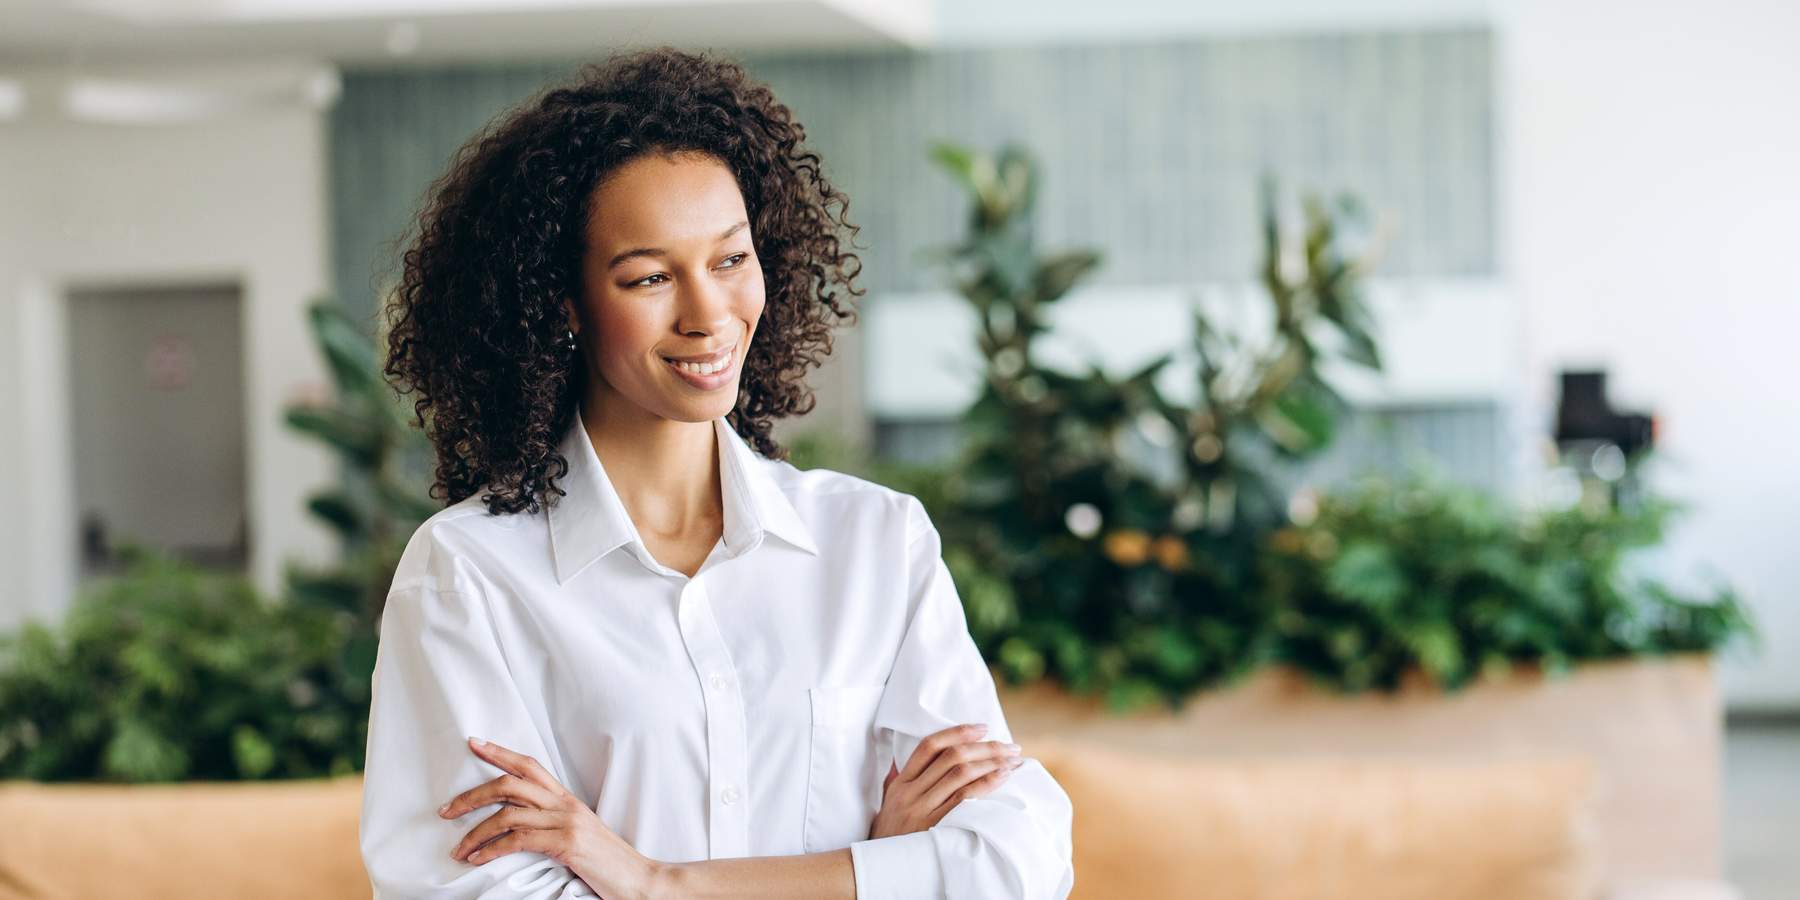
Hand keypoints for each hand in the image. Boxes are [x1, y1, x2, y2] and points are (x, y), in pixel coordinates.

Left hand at [440, 737, 662, 899]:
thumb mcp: (580, 835)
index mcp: (568, 799)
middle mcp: (565, 805)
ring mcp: (566, 822)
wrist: (640, 880)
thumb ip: (553, 824)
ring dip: (474, 833)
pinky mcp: (566, 844)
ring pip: (508, 814)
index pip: (529, 765)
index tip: (474, 743)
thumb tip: (517, 825)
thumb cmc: (608, 863)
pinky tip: (478, 859)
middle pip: (510, 784)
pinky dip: (491, 849)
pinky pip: (518, 840)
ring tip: (458, 849)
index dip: (499, 752)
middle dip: (471, 796)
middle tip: (445, 811)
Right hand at [867, 723, 1023, 839]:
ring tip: (1012, 761)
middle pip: (951, 757)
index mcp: (901, 782)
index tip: (982, 727)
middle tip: (1010, 746)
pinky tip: (1002, 778)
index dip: (958, 732)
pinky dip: (985, 785)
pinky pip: (963, 800)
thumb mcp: (889, 803)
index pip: (929, 746)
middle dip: (985, 747)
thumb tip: (915, 756)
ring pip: (960, 775)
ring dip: (991, 763)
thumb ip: (901, 778)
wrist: (882, 868)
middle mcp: (911, 792)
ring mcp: (922, 810)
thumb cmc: (889, 835)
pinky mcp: (934, 828)